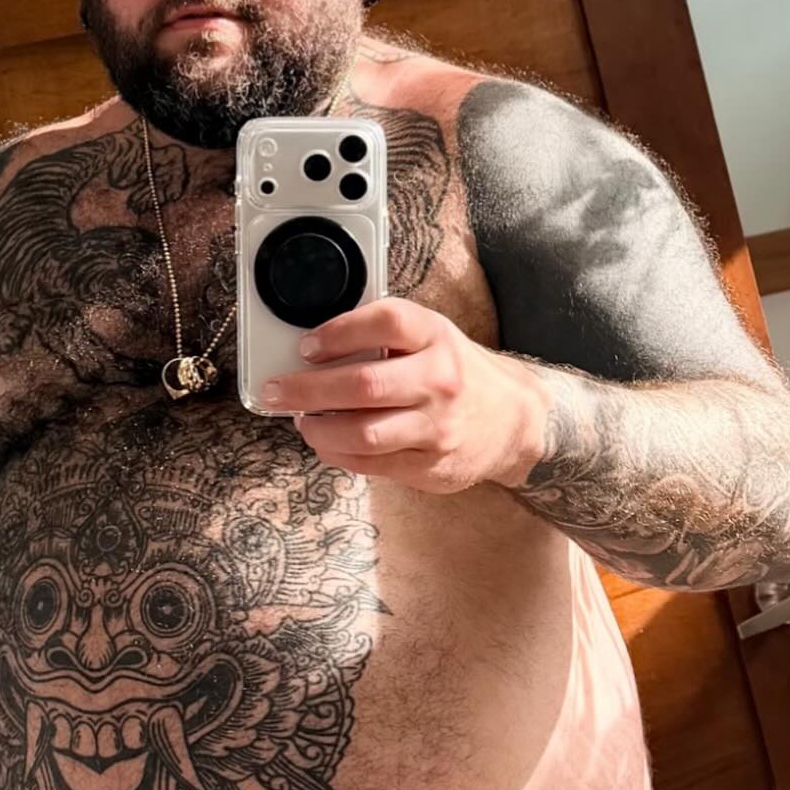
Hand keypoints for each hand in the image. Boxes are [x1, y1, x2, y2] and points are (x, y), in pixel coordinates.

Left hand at [262, 298, 548, 493]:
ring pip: (363, 433)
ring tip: (300, 419)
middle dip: (306, 389)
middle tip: (276, 390)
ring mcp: (437, 427)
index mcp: (436, 337)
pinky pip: (370, 464)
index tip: (307, 346)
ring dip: (318, 428)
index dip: (338, 332)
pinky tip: (325, 440)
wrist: (513, 421)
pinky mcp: (430, 466)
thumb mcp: (431, 338)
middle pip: (363, 385)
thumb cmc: (456, 373)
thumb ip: (384, 336)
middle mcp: (440, 380)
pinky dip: (336, 452)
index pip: (385, 323)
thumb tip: (313, 348)